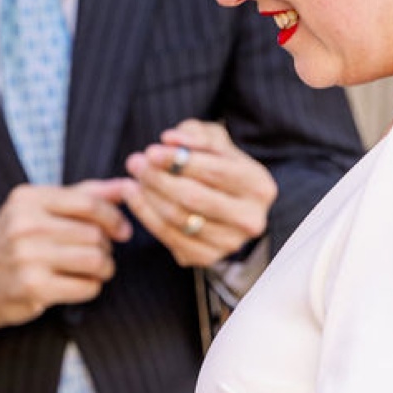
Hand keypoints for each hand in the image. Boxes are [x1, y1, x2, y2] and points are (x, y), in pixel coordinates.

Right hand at [0, 180, 132, 338]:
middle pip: (95, 234)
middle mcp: (25, 224)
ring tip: (94, 270)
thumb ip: (83, 195)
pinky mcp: (33, 287)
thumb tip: (126, 185)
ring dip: (104, 268)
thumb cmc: (15, 242)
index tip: (122, 230)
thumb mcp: (39, 210)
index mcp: (28, 198)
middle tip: (97, 254)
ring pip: (96, 260)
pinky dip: (91, 287)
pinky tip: (78, 285)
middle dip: (105, 247)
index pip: (88, 202)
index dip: (114, 217)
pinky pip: (87, 286)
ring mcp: (28, 256)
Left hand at [124, 120, 274, 267]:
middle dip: (158, 178)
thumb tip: (170, 139)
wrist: (227, 203)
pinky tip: (134, 197)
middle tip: (135, 163)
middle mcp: (250, 219)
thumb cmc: (219, 165)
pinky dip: (145, 215)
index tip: (151, 151)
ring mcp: (230, 242)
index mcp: (259, 186)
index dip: (179, 161)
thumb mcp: (214, 141)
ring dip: (147, 196)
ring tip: (132, 178)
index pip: (215, 171)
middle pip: (193, 197)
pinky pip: (168, 236)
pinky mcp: (207, 257)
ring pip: (177, 218)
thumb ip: (195, 135)